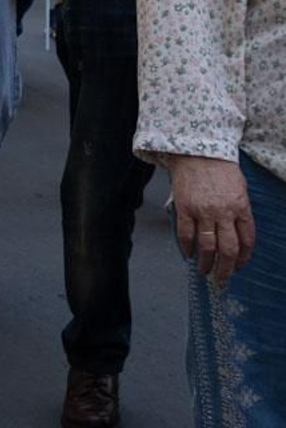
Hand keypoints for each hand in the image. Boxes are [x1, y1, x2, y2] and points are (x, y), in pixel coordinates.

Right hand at [167, 155, 254, 283]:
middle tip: (222, 281)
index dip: (243, 258)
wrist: (197, 151)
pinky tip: (189, 254)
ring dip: (206, 263)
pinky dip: (187, 247)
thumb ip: (240, 211)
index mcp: (241, 208)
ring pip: (207, 245)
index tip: (238, 266)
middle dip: (225, 269)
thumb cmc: (221, 169)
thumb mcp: (240, 189)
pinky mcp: (184, 208)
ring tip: (204, 272)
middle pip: (228, 249)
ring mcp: (203, 211)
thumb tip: (236, 233)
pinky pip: (185, 233)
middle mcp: (223, 212)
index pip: (247, 240)